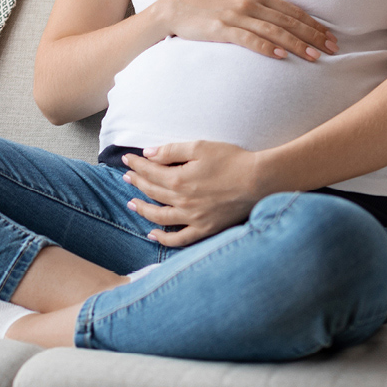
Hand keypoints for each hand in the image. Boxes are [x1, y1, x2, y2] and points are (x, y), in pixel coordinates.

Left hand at [122, 141, 265, 246]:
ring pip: (159, 216)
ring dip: (142, 209)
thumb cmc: (232, 160)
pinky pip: (179, 238)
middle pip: (152, 192)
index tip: (127, 159)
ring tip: (131, 203)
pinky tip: (152, 234)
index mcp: (178, 179)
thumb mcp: (199, 147)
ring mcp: (193, 218)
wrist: (259, 181)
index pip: (149, 171)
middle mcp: (182, 201)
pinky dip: (164, 238)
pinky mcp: (205, 229)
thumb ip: (171, 150)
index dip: (136, 165)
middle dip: (136, 182)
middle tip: (127, 176)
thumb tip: (148, 153)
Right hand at [154, 0, 336, 61]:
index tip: (330, 37)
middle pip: (288, 21)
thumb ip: (258, 7)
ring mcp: (236, 15)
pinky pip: (249, 39)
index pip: (292, 11)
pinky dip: (267, 47)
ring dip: (297, 44)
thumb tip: (281, 20)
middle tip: (332, 50)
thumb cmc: (207, 5)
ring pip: (274, 31)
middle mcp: (249, 3)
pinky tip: (281, 56)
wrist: (175, 7)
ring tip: (314, 57)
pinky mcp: (222, 29)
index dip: (314, 24)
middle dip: (313, 36)